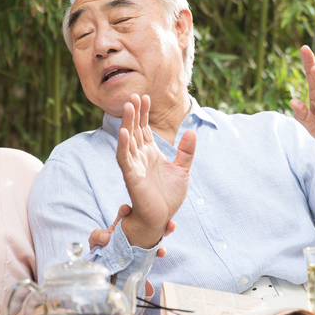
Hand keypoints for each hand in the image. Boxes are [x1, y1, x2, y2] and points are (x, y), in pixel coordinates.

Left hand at [89, 204, 175, 256]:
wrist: (106, 265)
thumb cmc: (101, 249)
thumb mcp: (96, 241)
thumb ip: (97, 237)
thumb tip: (105, 237)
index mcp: (121, 223)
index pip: (125, 213)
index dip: (126, 210)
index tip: (126, 209)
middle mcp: (133, 229)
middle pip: (147, 219)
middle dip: (155, 214)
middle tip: (157, 209)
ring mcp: (140, 240)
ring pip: (155, 232)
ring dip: (164, 229)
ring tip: (170, 226)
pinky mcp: (143, 252)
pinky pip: (154, 250)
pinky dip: (159, 250)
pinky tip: (162, 251)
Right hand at [116, 94, 195, 248]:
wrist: (161, 218)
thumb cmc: (168, 197)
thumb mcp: (183, 171)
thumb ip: (186, 152)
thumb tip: (191, 132)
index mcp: (150, 154)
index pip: (144, 129)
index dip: (144, 113)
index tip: (145, 97)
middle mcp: (140, 157)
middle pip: (135, 130)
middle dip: (135, 113)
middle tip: (134, 95)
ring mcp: (134, 166)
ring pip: (128, 140)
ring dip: (127, 123)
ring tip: (129, 106)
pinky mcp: (131, 177)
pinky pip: (125, 158)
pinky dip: (123, 145)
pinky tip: (124, 132)